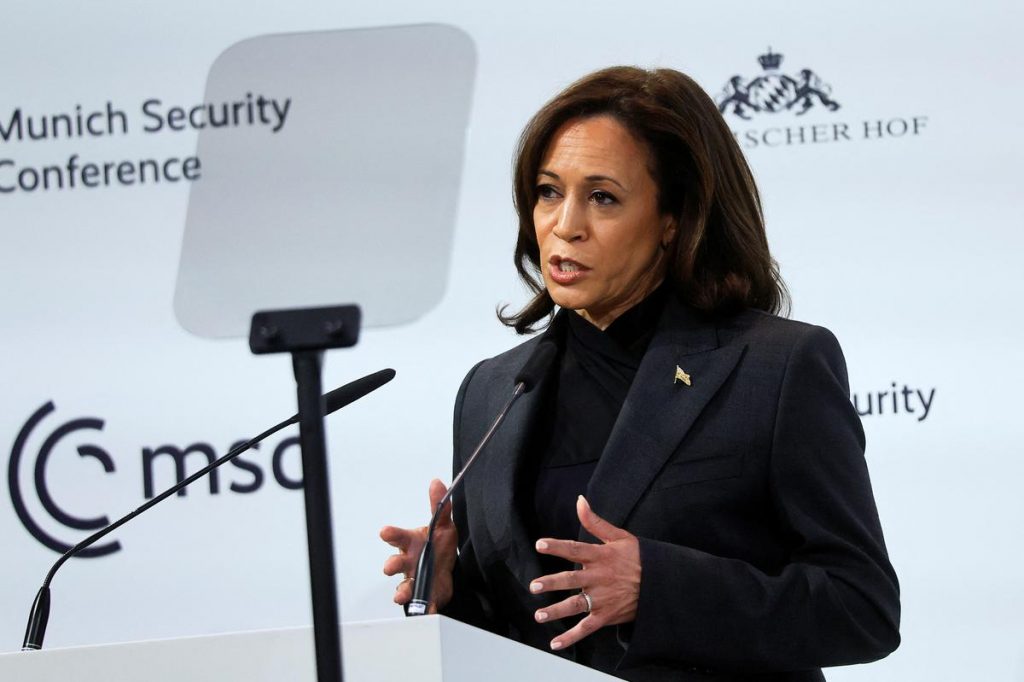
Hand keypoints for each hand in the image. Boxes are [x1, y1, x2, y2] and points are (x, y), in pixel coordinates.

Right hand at [379, 478, 457, 612]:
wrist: (446, 568)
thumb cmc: (438, 544)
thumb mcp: (443, 524)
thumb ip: (440, 505)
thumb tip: (436, 482)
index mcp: (411, 542)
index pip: (397, 536)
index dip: (390, 533)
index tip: (385, 531)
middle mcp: (408, 561)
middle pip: (395, 563)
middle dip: (391, 564)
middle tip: (390, 566)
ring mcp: (414, 579)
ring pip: (403, 586)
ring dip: (401, 591)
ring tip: (401, 595)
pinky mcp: (424, 594)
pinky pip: (422, 603)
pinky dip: (424, 608)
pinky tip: (426, 610)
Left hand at [530, 495, 640, 650]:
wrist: (661, 583)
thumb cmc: (638, 557)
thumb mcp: (619, 536)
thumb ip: (595, 522)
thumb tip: (580, 500)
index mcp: (601, 556)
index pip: (575, 549)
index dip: (557, 546)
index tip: (540, 544)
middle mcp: (599, 578)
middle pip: (571, 580)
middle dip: (552, 583)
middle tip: (534, 586)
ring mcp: (603, 599)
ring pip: (576, 606)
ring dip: (556, 611)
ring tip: (539, 615)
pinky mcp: (606, 616)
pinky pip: (586, 628)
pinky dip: (571, 637)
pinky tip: (555, 643)